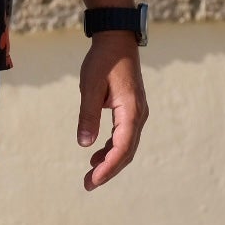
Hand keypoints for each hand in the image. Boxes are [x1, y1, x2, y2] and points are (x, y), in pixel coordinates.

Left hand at [77, 32, 146, 190]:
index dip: (107, 167)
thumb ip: (87, 115)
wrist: (116, 39)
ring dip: (110, 160)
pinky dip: (112, 147)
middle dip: (108, 170)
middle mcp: (138, 115)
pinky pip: (124, 135)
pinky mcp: (131, 109)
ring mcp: (137, 113)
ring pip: (127, 145)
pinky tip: (97, 154)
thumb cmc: (103, 60)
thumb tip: (85, 144)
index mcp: (131, 110)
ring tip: (91, 174)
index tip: (93, 179)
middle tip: (88, 184)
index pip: (121, 148)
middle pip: (126, 152)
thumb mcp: (90, 86)